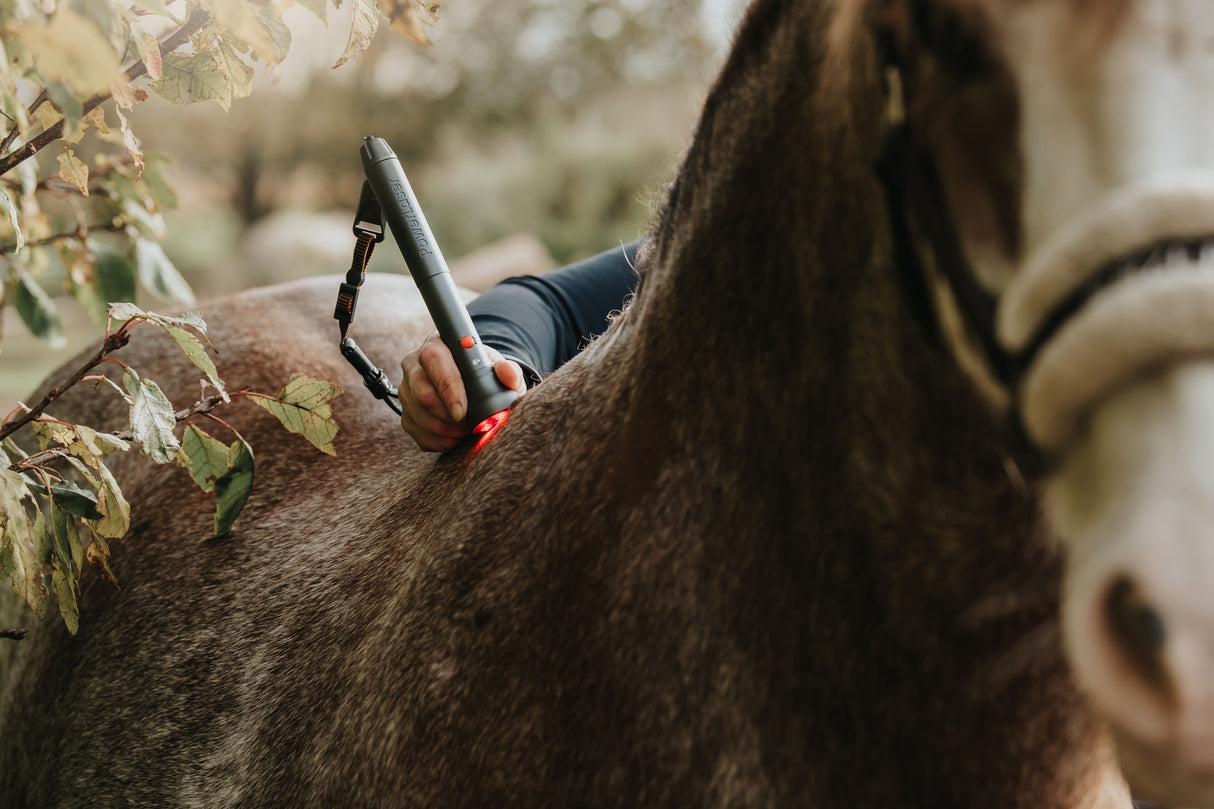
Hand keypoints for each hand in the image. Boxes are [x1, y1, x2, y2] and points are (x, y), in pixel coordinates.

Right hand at [399, 333, 525, 450]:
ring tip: (467, 430)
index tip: (463, 411)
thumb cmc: (485, 375)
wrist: (473, 388)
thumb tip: (506, 371)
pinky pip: (418, 433)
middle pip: (422, 394)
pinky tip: (456, 436)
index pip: (434, 359)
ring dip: (447, 431)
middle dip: (449, 417)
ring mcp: (406, 390)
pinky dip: (440, 441)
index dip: (448, 386)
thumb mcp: (500, 370)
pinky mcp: (405, 413)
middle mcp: (414, 365)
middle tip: (470, 425)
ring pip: (420, 417)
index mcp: (436, 345)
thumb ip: (509, 370)